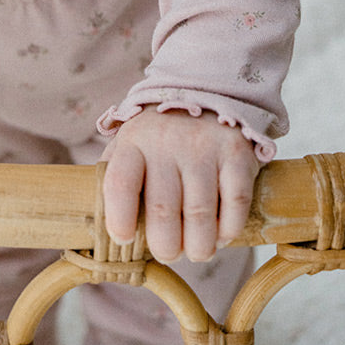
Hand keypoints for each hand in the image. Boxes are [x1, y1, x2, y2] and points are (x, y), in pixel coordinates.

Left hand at [101, 107, 259, 263]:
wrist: (206, 92)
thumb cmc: (160, 137)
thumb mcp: (130, 146)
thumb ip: (118, 182)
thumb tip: (108, 235)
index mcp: (134, 142)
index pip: (119, 184)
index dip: (119, 221)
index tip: (125, 239)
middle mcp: (167, 142)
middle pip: (163, 212)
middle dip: (167, 248)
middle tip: (170, 252)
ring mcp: (204, 146)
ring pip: (200, 217)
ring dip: (199, 247)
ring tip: (197, 249)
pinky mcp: (236, 152)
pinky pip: (235, 206)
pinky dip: (228, 231)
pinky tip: (220, 233)